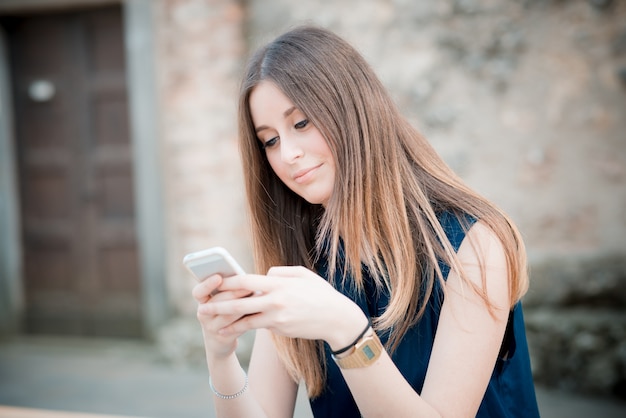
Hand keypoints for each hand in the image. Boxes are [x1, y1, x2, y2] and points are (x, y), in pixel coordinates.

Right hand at [192, 274, 252, 359]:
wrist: (220, 340)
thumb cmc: (224, 312)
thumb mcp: (221, 300)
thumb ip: (227, 288)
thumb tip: (244, 276)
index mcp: (202, 301)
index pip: (198, 292)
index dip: (207, 284)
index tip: (218, 277)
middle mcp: (203, 314)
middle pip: (217, 302)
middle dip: (234, 293)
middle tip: (249, 286)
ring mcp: (211, 328)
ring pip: (228, 315)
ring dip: (244, 305)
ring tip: (257, 297)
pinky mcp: (223, 338)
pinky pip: (237, 327)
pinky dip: (248, 318)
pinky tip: (258, 311)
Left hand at [196, 266, 367, 349]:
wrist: (336, 318)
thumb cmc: (320, 293)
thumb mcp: (303, 274)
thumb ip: (280, 272)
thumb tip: (264, 274)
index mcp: (279, 284)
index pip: (246, 282)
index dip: (227, 282)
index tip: (213, 282)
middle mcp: (275, 302)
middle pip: (239, 303)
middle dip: (218, 305)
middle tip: (202, 307)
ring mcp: (277, 318)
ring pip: (245, 320)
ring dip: (226, 322)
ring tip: (211, 323)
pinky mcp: (280, 330)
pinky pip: (258, 327)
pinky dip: (241, 328)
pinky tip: (228, 331)